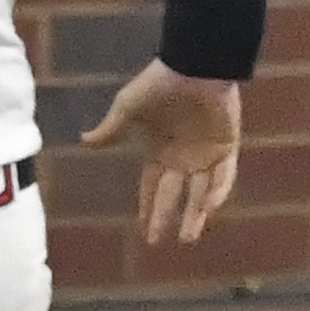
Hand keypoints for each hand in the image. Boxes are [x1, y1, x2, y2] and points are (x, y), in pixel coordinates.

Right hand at [82, 59, 242, 246]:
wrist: (193, 67)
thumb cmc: (158, 85)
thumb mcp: (127, 108)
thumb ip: (110, 129)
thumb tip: (83, 141)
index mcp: (158, 151)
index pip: (152, 187)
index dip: (148, 208)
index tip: (145, 232)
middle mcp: (182, 158)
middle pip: (174, 196)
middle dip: (168, 219)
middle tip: (161, 243)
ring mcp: (205, 154)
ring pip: (200, 193)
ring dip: (195, 214)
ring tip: (187, 237)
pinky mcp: (226, 147)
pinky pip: (223, 176)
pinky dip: (217, 191)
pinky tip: (208, 207)